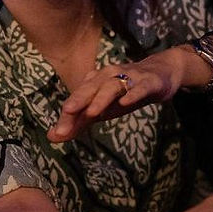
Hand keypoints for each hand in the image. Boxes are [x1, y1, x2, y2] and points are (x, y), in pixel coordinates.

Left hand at [48, 52, 184, 141]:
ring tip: (92, 112)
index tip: (58, 133)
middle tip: (67, 112)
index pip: (78, 99)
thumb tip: (52, 136)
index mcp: (94, 82)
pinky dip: (132, 93)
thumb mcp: (101, 109)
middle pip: (91, 88)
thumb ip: (78, 123)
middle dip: (78, 100)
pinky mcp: (148, 82)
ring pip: (113, 86)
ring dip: (102, 98)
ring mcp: (129, 77)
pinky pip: (139, 87)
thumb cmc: (124, 93)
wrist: (160, 75)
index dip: (67, 116)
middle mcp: (108, 76)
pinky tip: (126, 102)